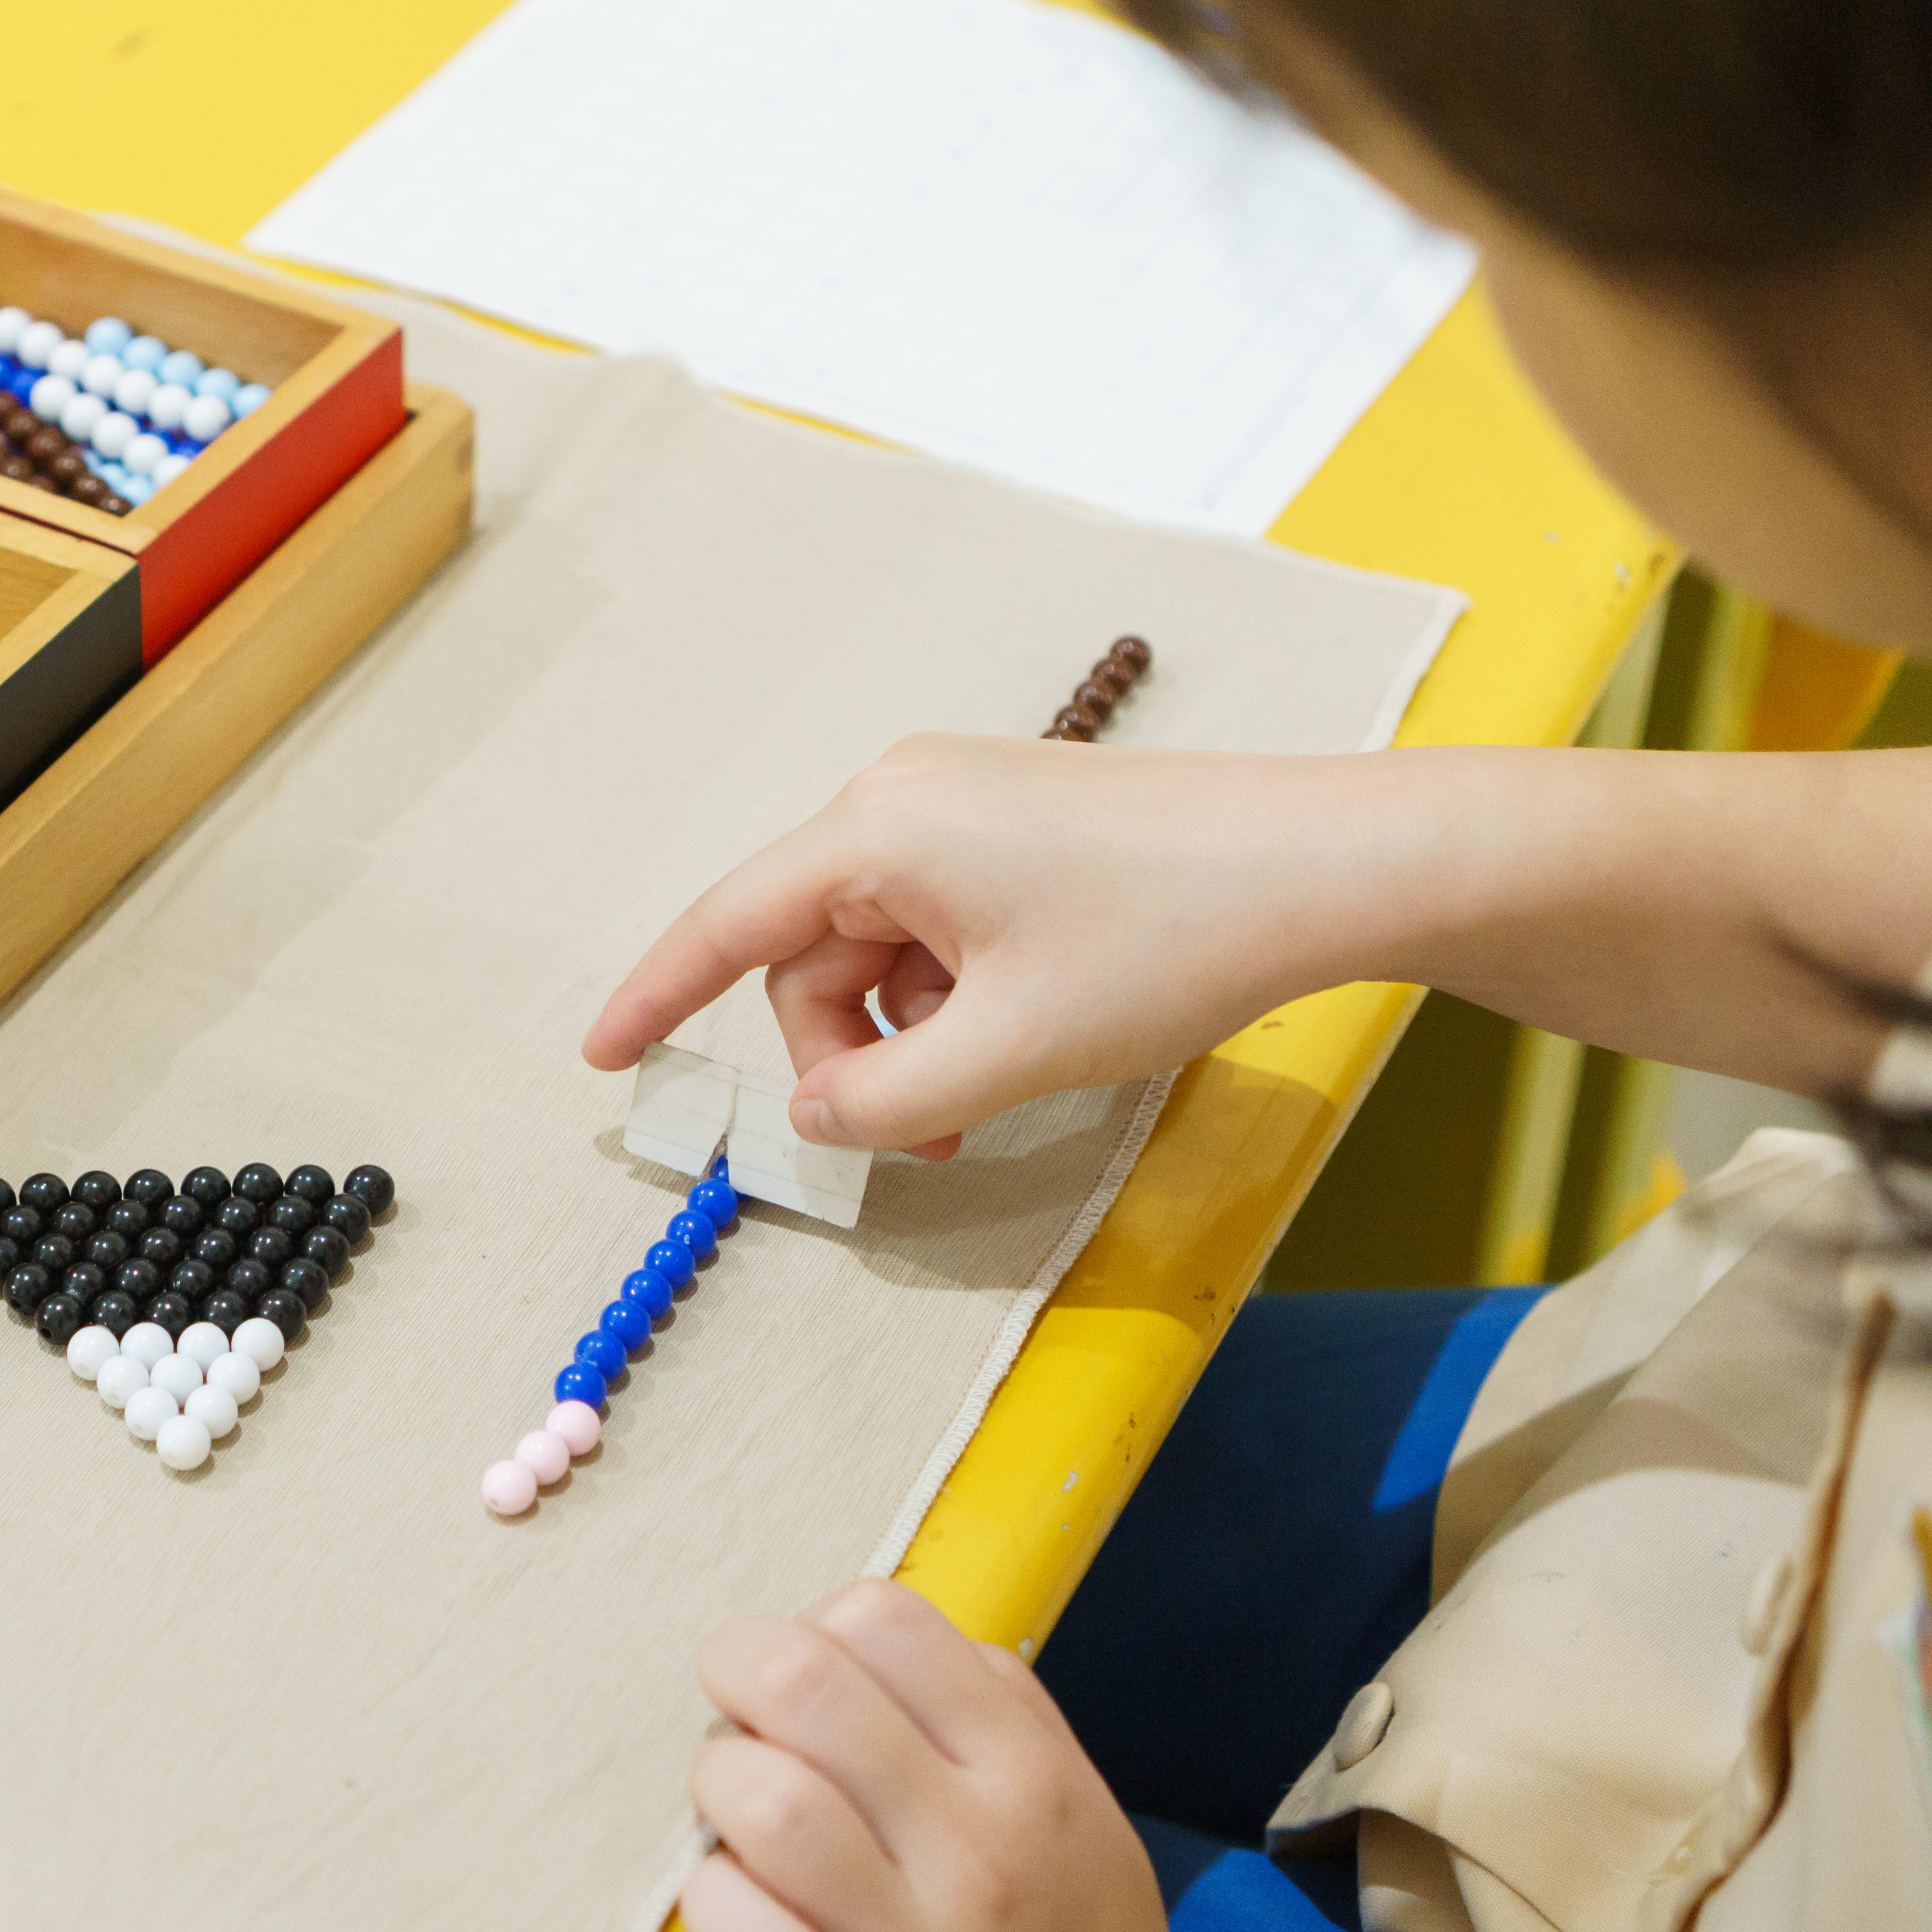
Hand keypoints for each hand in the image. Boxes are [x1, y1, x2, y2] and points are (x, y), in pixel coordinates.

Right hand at [585, 734, 1931, 1155]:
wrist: (1330, 862)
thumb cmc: (1167, 941)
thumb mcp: (1006, 1051)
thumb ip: (882, 1099)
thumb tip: (815, 1115)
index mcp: (877, 828)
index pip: (727, 926)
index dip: (655, 999)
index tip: (601, 1061)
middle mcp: (903, 796)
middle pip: (810, 949)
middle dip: (843, 1053)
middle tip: (927, 1135)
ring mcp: (966, 803)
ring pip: (879, 946)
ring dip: (909, 1035)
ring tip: (990, 1094)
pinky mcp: (1021, 825)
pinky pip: (940, 923)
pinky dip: (956, 996)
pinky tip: (1030, 1033)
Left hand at [682, 1581, 1258, 1931]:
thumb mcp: (1083, 1828)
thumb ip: (1001, 1717)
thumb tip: (876, 1628)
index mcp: (1038, 1785)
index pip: (885, 1619)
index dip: (817, 1629)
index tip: (807, 1675)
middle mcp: (986, 1860)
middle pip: (803, 1686)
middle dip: (738, 1678)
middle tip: (738, 1720)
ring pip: (765, 1802)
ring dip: (720, 1791)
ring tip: (734, 1819)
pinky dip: (716, 1906)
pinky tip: (735, 1908)